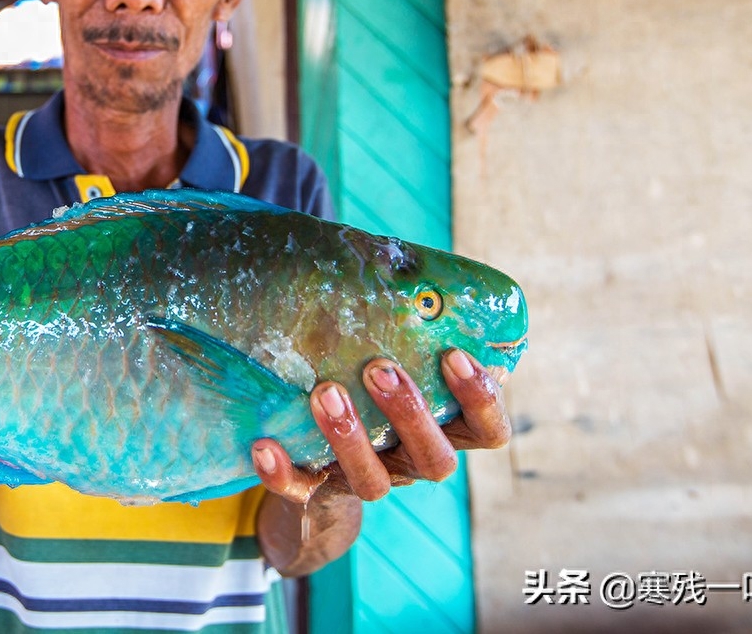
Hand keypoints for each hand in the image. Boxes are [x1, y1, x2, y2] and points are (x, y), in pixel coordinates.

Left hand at [253, 348, 510, 503]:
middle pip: (435, 459)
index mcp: (445, 430)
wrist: (319, 464)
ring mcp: (367, 482)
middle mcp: (412, 461)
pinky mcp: (317, 495)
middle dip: (410, 414)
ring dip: (350, 438)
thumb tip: (386, 255)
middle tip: (379, 369)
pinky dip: (282, 472)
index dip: (480, 398)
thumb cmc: (365, 383)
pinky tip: (263, 443)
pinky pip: (301, 492)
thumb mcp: (390, 357)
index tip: (454, 355)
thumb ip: (398, 323)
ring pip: (373, 481)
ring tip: (324, 393)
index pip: (488, 430)